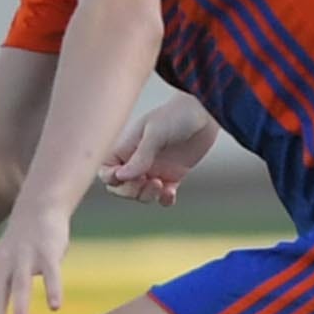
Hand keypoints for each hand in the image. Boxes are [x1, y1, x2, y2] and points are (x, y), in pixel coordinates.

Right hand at [100, 97, 217, 207]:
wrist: (207, 113)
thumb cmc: (178, 115)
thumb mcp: (156, 133)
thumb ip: (140, 156)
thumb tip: (121, 177)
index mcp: (127, 146)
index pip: (107, 169)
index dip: (111, 178)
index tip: (124, 175)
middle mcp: (138, 159)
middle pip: (121, 186)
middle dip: (129, 191)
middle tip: (145, 182)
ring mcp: (155, 168)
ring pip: (140, 193)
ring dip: (147, 195)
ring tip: (161, 185)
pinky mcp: (173, 175)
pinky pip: (163, 196)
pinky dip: (165, 199)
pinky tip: (171, 193)